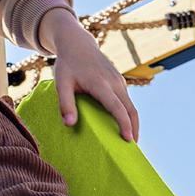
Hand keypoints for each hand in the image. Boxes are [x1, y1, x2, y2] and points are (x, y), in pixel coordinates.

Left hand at [44, 10, 138, 142]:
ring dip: (133, 123)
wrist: (77, 44)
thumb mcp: (61, 83)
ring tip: (130, 141)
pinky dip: (129, 114)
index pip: (116, 107)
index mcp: (100, 83)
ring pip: (131, 105)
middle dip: (133, 129)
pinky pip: (127, 100)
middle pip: (130, 109)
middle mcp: (114, 82)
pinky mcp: (120, 81)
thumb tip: (69, 124)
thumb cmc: (67, 66)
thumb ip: (65, 103)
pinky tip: (124, 126)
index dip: (124, 123)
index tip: (129, 140)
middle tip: (132, 150)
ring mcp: (119, 81)